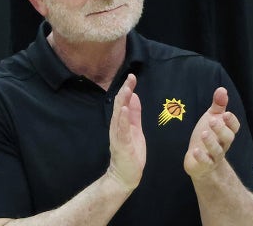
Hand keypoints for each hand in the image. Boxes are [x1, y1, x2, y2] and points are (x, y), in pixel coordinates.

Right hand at [107, 74, 145, 190]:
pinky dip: (122, 120)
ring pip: (119, 117)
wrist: (125, 175)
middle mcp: (117, 128)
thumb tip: (134, 96)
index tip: (132, 77)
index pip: (123, 103)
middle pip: (120, 106)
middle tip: (130, 78)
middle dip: (125, 91)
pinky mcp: (122, 146)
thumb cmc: (130, 152)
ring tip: (127, 90)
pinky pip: (122, 131)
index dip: (127, 89)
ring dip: (123, 103)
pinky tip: (124, 111)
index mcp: (121, 123)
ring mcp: (119, 137)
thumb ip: (134, 114)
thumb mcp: (135, 129)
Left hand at [184, 87, 240, 178]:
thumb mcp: (212, 118)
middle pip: (228, 138)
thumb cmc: (207, 136)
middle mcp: (223, 144)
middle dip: (221, 129)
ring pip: (217, 150)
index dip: (231, 121)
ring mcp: (214, 156)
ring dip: (211, 142)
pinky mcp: (205, 165)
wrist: (201, 163)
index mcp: (226, 132)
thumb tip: (222, 89)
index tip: (225, 114)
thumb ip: (218, 105)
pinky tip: (195, 150)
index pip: (234, 127)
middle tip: (212, 120)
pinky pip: (206, 162)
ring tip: (204, 133)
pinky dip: (201, 157)